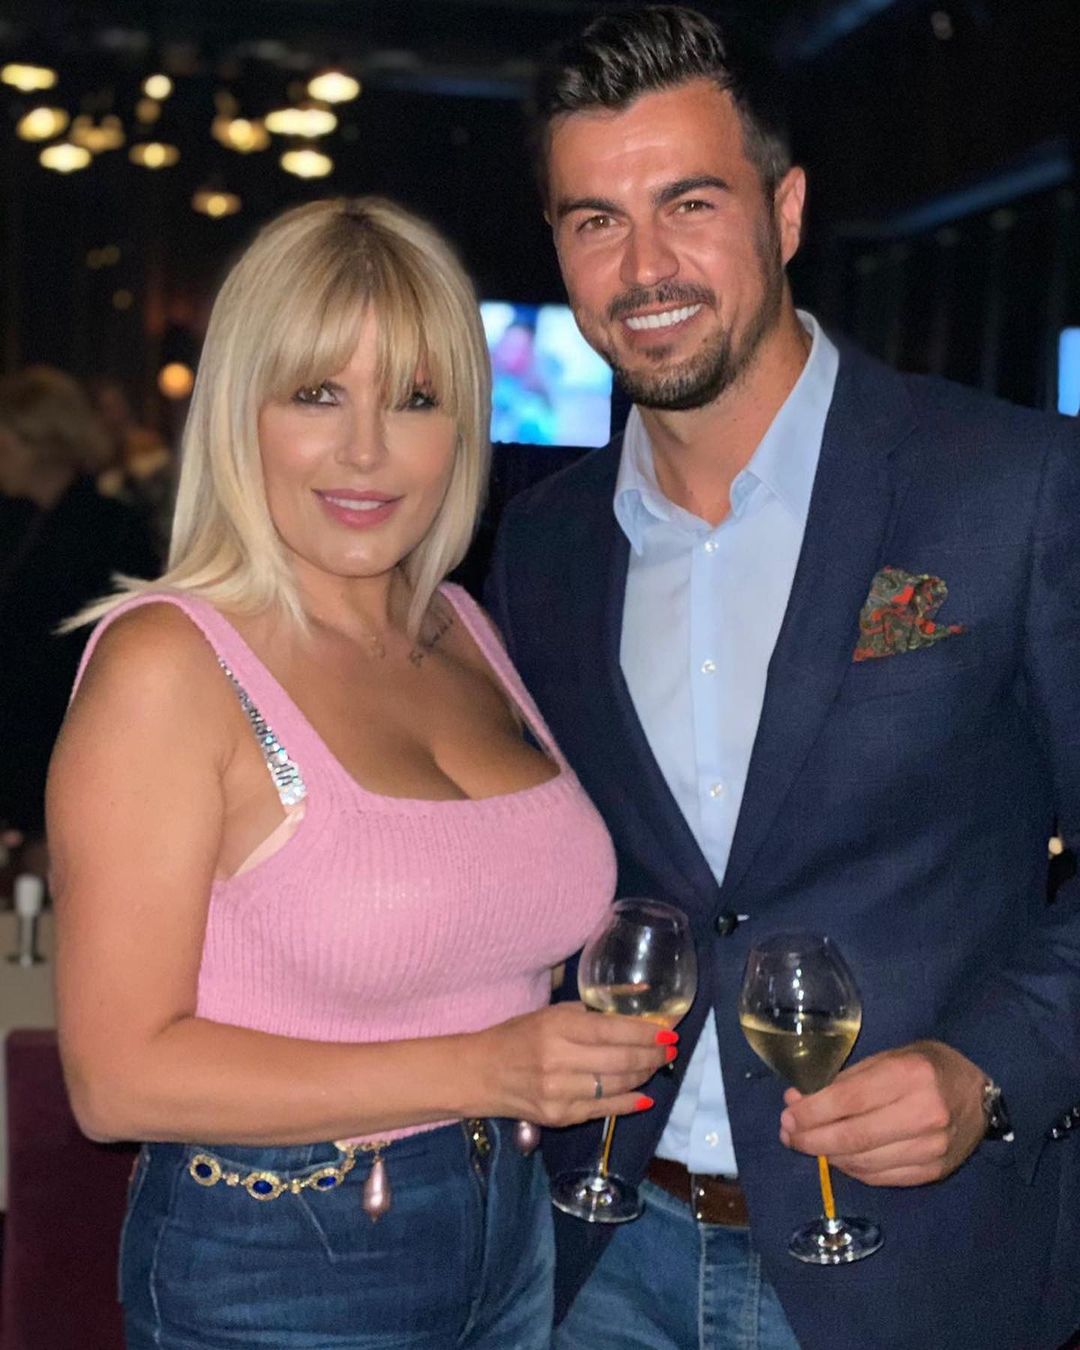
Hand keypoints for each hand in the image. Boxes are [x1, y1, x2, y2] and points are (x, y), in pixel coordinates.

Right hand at [473, 1002, 672, 1127]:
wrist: (480, 1074)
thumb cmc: (517, 1036)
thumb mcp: (550, 1014)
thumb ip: (590, 1014)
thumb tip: (634, 1008)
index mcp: (556, 1028)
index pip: (612, 1031)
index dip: (645, 1033)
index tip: (668, 1032)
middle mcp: (558, 1060)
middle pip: (620, 1061)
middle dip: (652, 1056)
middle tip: (670, 1050)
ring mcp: (559, 1093)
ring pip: (616, 1086)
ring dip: (644, 1076)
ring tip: (657, 1066)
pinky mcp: (559, 1117)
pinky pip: (603, 1110)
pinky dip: (628, 1103)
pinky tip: (644, 1096)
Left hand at [779, 1039, 987, 1185]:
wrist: (981, 1094)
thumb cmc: (927, 1066)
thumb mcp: (889, 1057)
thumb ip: (847, 1080)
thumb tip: (799, 1100)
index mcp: (910, 1076)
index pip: (849, 1100)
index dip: (812, 1111)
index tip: (788, 1113)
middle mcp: (924, 1115)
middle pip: (853, 1136)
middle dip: (811, 1138)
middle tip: (788, 1133)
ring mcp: (932, 1149)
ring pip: (864, 1162)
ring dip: (828, 1156)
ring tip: (806, 1144)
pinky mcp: (934, 1172)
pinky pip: (881, 1177)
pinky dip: (852, 1169)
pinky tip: (837, 1157)